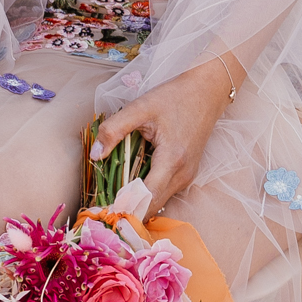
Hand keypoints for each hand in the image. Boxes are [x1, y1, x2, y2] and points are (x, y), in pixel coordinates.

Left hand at [89, 56, 236, 204]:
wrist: (206, 92)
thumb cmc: (174, 97)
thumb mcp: (140, 108)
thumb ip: (114, 130)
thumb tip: (95, 155)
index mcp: (172, 160)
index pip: (146, 198)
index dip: (125, 207)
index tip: (104, 209)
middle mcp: (183, 174)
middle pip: (152, 206)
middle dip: (128, 208)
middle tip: (103, 204)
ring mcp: (188, 176)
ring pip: (158, 201)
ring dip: (137, 202)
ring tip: (113, 193)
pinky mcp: (187, 174)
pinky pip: (164, 192)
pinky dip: (147, 193)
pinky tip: (131, 181)